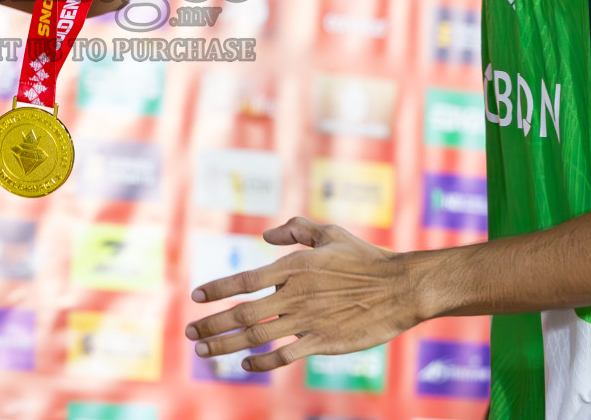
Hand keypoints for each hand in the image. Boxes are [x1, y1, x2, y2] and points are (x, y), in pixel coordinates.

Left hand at [184, 217, 420, 372]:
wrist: (400, 288)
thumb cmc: (365, 258)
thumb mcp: (330, 233)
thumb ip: (296, 227)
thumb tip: (265, 233)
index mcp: (294, 266)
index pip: (245, 279)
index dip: (217, 288)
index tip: (196, 297)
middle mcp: (295, 294)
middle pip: (243, 313)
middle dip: (212, 324)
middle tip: (190, 332)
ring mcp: (308, 320)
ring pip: (257, 336)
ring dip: (226, 346)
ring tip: (204, 352)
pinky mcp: (323, 342)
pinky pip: (284, 355)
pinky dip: (262, 362)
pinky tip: (246, 364)